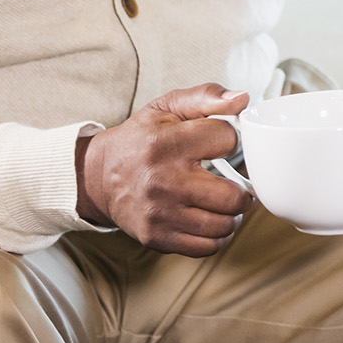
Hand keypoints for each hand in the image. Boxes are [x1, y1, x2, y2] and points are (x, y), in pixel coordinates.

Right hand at [75, 84, 252, 254]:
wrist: (99, 176)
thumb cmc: (142, 139)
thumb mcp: (168, 108)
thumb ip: (207, 96)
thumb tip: (243, 99)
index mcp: (167, 143)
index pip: (228, 140)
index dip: (231, 140)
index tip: (220, 144)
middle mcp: (163, 180)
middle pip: (233, 196)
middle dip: (240, 189)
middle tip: (232, 183)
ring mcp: (160, 213)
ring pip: (224, 225)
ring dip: (231, 215)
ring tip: (221, 202)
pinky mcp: (156, 237)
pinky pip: (208, 247)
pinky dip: (217, 236)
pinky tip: (210, 220)